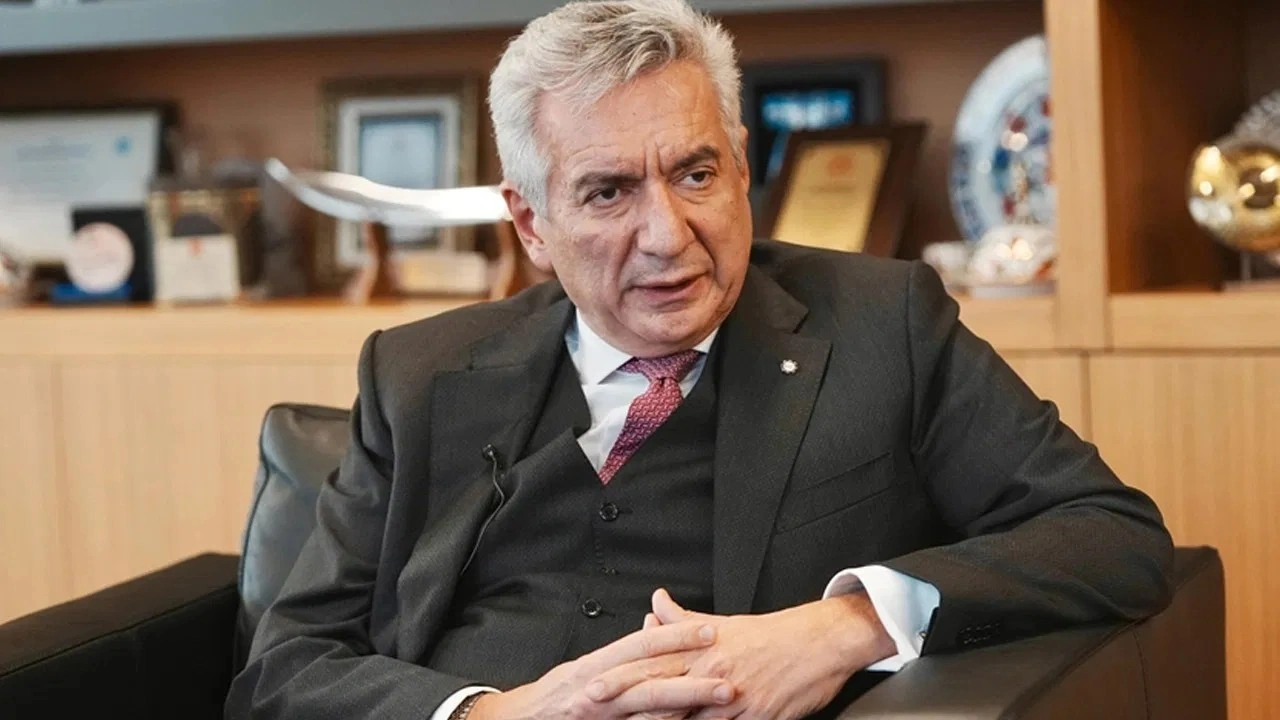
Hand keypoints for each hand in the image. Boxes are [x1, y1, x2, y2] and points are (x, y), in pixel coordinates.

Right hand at [468, 619, 736, 719]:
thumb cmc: (557, 696)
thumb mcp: (587, 666)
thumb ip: (623, 650)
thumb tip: (655, 623)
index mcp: (597, 666)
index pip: (643, 644)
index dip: (677, 636)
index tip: (710, 630)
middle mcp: (599, 691)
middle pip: (651, 679)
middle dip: (692, 677)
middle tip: (728, 675)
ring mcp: (601, 717)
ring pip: (648, 710)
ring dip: (686, 708)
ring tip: (718, 702)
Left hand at [592, 590, 894, 719]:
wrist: (821, 642)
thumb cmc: (773, 636)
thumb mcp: (725, 624)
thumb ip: (684, 622)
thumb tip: (655, 603)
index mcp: (700, 648)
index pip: (649, 665)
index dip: (616, 677)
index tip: (587, 687)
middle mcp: (711, 671)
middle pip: (658, 693)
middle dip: (622, 705)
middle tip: (587, 709)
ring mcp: (732, 696)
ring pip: (686, 717)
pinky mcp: (755, 716)